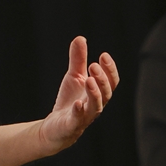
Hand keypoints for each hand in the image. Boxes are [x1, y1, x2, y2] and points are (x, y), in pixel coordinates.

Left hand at [37, 36, 118, 152]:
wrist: (54, 127)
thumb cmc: (69, 102)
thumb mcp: (73, 77)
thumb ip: (78, 60)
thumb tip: (81, 38)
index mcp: (98, 94)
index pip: (111, 82)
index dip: (110, 70)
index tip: (103, 55)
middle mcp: (95, 106)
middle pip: (106, 93)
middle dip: (102, 79)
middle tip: (94, 65)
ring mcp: (85, 117)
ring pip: (96, 107)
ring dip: (94, 93)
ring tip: (89, 79)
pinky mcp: (71, 125)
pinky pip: (78, 120)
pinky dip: (79, 111)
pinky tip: (77, 103)